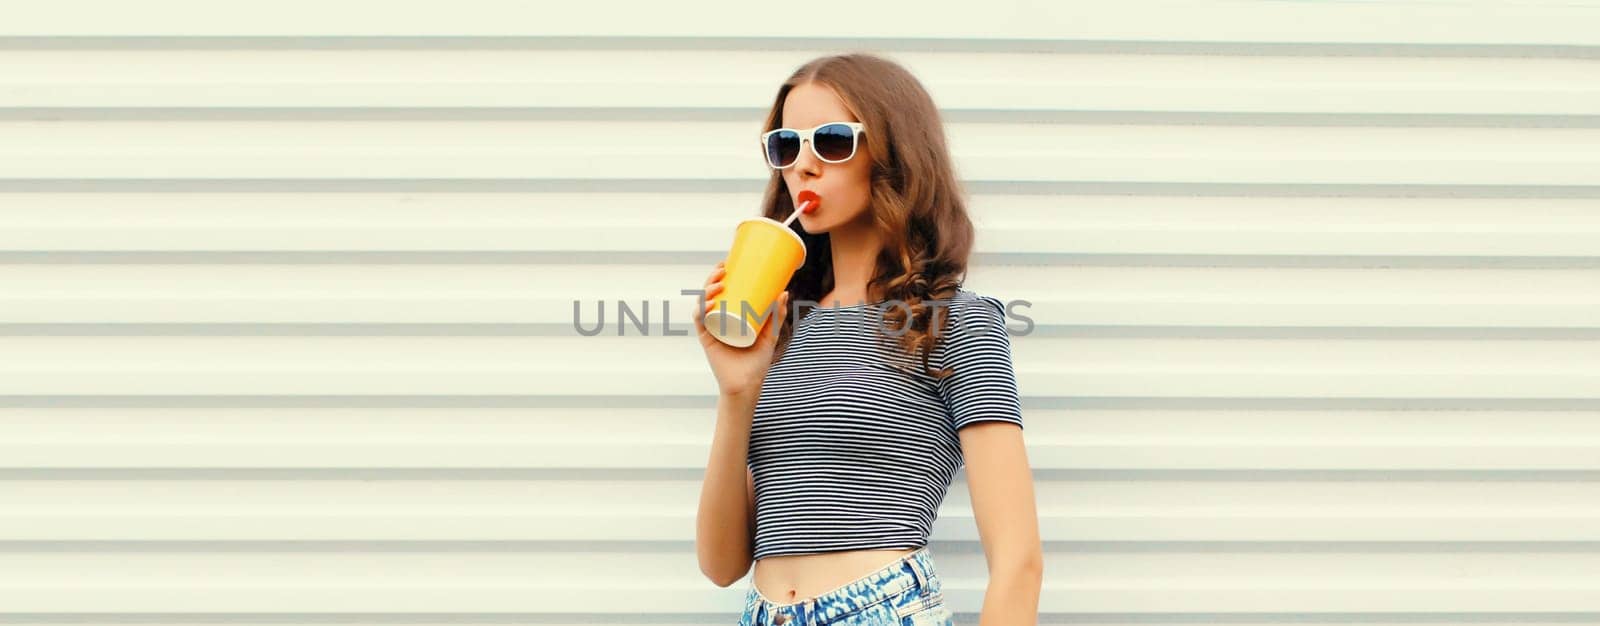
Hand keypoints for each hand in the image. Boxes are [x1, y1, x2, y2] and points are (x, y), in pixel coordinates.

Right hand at [691, 260, 789, 397]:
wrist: (748, 384)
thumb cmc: (757, 361)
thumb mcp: (770, 334)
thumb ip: (777, 315)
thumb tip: (784, 292)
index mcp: (728, 316)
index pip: (719, 292)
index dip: (718, 276)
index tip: (726, 262)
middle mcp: (716, 320)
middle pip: (708, 294)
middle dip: (712, 278)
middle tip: (723, 269)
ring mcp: (711, 329)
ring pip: (702, 304)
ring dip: (706, 291)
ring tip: (718, 284)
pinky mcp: (707, 339)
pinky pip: (700, 322)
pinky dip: (701, 311)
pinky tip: (708, 304)